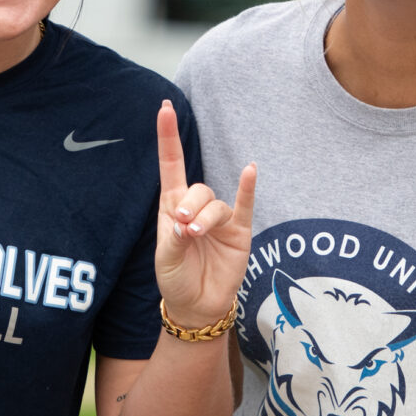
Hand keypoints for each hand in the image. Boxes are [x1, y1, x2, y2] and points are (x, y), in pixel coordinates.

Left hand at [152, 100, 256, 332]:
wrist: (197, 306)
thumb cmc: (176, 279)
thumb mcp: (166, 259)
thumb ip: (175, 238)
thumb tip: (189, 222)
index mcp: (173, 207)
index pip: (172, 165)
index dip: (168, 138)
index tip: (164, 108)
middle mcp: (198, 208)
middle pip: (197, 188)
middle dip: (190, 205)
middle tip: (184, 226)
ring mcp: (221, 219)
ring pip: (216, 204)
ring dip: (206, 217)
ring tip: (196, 235)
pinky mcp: (240, 232)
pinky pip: (245, 206)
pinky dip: (248, 189)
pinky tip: (250, 171)